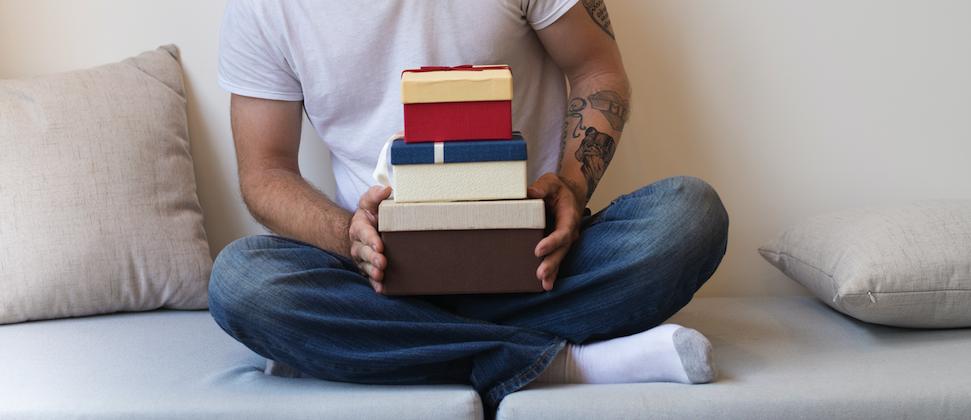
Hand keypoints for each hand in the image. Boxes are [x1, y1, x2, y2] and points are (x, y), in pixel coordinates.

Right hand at [349, 185, 392, 292]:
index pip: (364, 233)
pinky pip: (369, 276)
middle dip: (373, 258)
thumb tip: (387, 189)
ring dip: (373, 271)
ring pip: (366, 266)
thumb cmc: (370, 214)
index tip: (379, 245)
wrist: (362, 228)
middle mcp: (358, 244)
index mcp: (359, 227)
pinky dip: (375, 283)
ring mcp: (362, 257)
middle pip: (364, 252)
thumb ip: (375, 195)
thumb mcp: (370, 202)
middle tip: (382, 262)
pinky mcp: (367, 267)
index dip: (371, 240)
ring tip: (381, 275)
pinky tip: (381, 289)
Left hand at [527, 173, 584, 290]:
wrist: (570, 195)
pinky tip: (545, 285)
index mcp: (569, 216)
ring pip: (560, 258)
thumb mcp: (551, 182)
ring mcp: (565, 241)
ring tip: (544, 285)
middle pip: (562, 250)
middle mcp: (570, 231)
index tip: (538, 249)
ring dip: (552, 272)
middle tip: (540, 274)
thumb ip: (543, 187)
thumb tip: (530, 193)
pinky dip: (552, 272)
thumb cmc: (559, 189)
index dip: (552, 242)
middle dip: (552, 263)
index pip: (562, 232)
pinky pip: (556, 259)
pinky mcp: (558, 246)